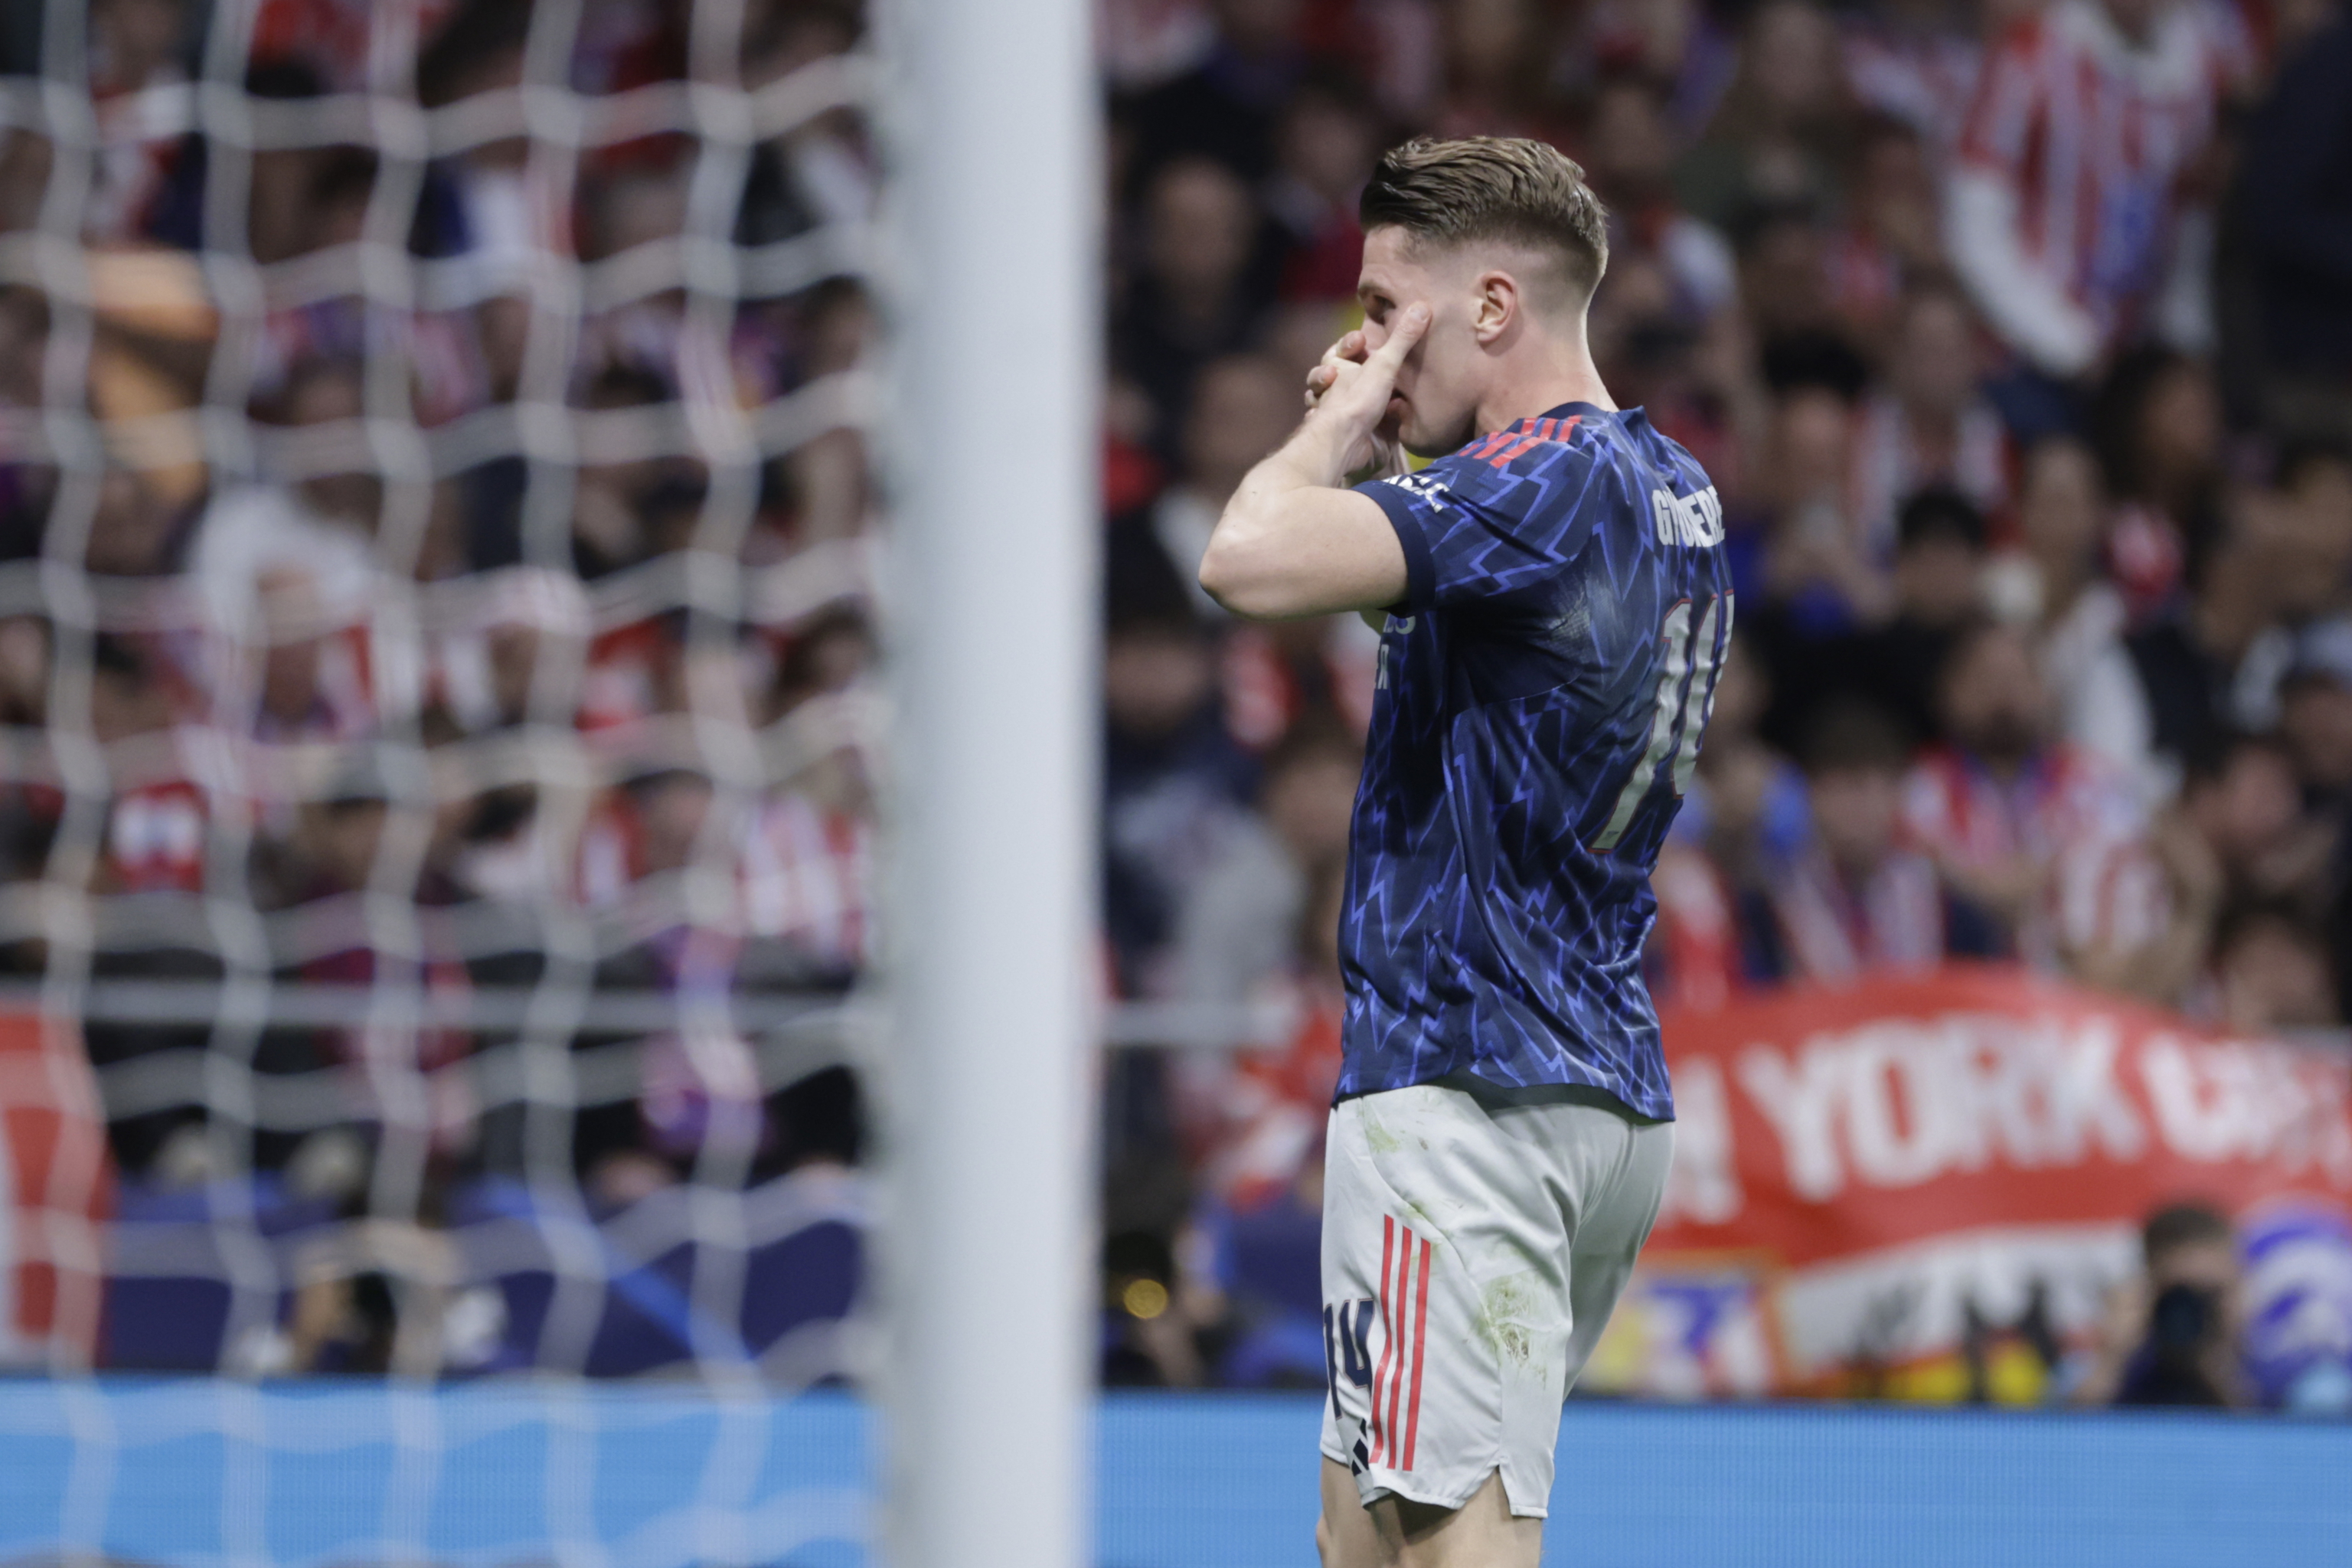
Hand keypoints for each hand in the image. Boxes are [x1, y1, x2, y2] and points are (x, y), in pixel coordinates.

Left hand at [1301, 304, 1427, 476]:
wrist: (1344, 444)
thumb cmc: (1358, 399)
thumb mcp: (1384, 364)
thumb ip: (1403, 339)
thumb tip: (1423, 306)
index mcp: (1334, 367)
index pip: (1338, 350)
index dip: (1350, 344)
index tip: (1362, 341)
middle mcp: (1333, 389)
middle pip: (1340, 375)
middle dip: (1354, 373)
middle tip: (1368, 371)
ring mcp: (1339, 412)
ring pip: (1343, 400)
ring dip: (1357, 399)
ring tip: (1375, 396)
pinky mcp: (1348, 435)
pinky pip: (1354, 425)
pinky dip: (1363, 423)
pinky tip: (1379, 420)